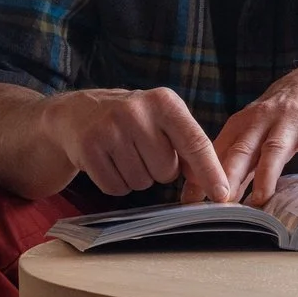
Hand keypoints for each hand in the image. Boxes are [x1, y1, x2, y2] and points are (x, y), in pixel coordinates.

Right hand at [43, 88, 232, 201]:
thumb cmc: (131, 120)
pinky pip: (117, 188)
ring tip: (123, 154)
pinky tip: (108, 161)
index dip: (210, 172)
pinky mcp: (89, 149)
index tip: (222, 194)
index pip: (195, 142)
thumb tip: (216, 183)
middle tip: (142, 150)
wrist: (76, 113)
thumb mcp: (163, 120)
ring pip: (141, 183)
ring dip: (136, 177)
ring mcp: (110, 129)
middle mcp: (137, 112)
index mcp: (163, 102)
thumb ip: (190, 147)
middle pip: (166, 172)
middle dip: (158, 170)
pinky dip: (115, 183)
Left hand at [214, 61, 297, 206]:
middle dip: (228, 175)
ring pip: (275, 149)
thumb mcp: (255, 132)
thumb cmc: (281, 116)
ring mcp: (290, 122)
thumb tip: (213, 196)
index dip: (203, 176)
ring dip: (266, 175)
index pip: (218, 152)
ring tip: (261, 200)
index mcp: (242, 125)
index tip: (192, 201)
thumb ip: (237, 162)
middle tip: (219, 202)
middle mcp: (262, 121)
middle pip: (241, 150)